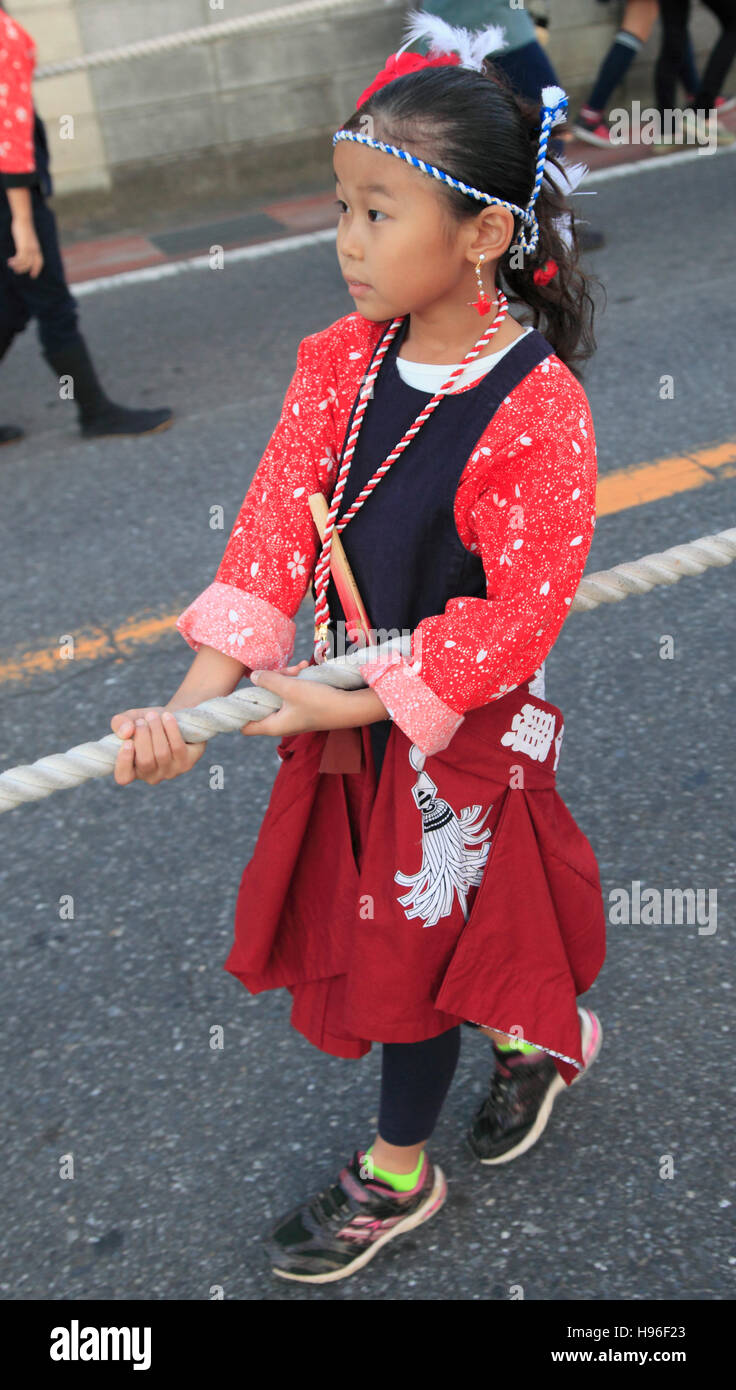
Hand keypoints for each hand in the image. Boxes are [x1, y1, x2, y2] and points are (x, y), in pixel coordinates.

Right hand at [7, 218, 42, 277]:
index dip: (37, 269)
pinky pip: (20, 259)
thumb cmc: (24, 227)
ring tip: (11, 265)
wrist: (23, 219)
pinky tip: (9, 261)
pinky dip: (15, 262)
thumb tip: (23, 249)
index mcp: (37, 248)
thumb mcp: (27, 238)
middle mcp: (35, 250)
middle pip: (31, 265)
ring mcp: (30, 249)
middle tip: (16, 271)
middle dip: (24, 269)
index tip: (33, 276)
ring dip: (17, 266)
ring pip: (25, 263)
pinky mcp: (23, 247)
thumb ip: (27, 244)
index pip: (39, 262)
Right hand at [110, 706, 206, 785]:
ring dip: (156, 730)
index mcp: (133, 770)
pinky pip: (177, 748)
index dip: (124, 762)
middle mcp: (152, 776)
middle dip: (142, 736)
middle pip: (145, 762)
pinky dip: (171, 729)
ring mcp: (170, 772)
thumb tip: (125, 732)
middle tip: (141, 721)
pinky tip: (167, 717)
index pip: (124, 777)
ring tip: (153, 715)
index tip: (127, 742)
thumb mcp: (130, 719)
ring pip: (162, 754)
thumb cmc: (147, 722)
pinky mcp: (187, 763)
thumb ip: (119, 723)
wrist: (173, 718)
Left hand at [239, 663, 388, 737]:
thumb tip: (252, 677)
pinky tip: (306, 668)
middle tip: (283, 672)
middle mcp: (281, 722)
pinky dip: (296, 680)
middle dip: (269, 683)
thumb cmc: (320, 702)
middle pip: (263, 702)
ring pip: (278, 693)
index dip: (240, 711)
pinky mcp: (303, 707)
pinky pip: (292, 692)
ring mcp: (292, 714)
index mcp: (273, 725)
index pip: (245, 726)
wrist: (350, 707)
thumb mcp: (291, 688)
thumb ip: (269, 681)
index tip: (241, 692)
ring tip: (299, 667)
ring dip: (286, 677)